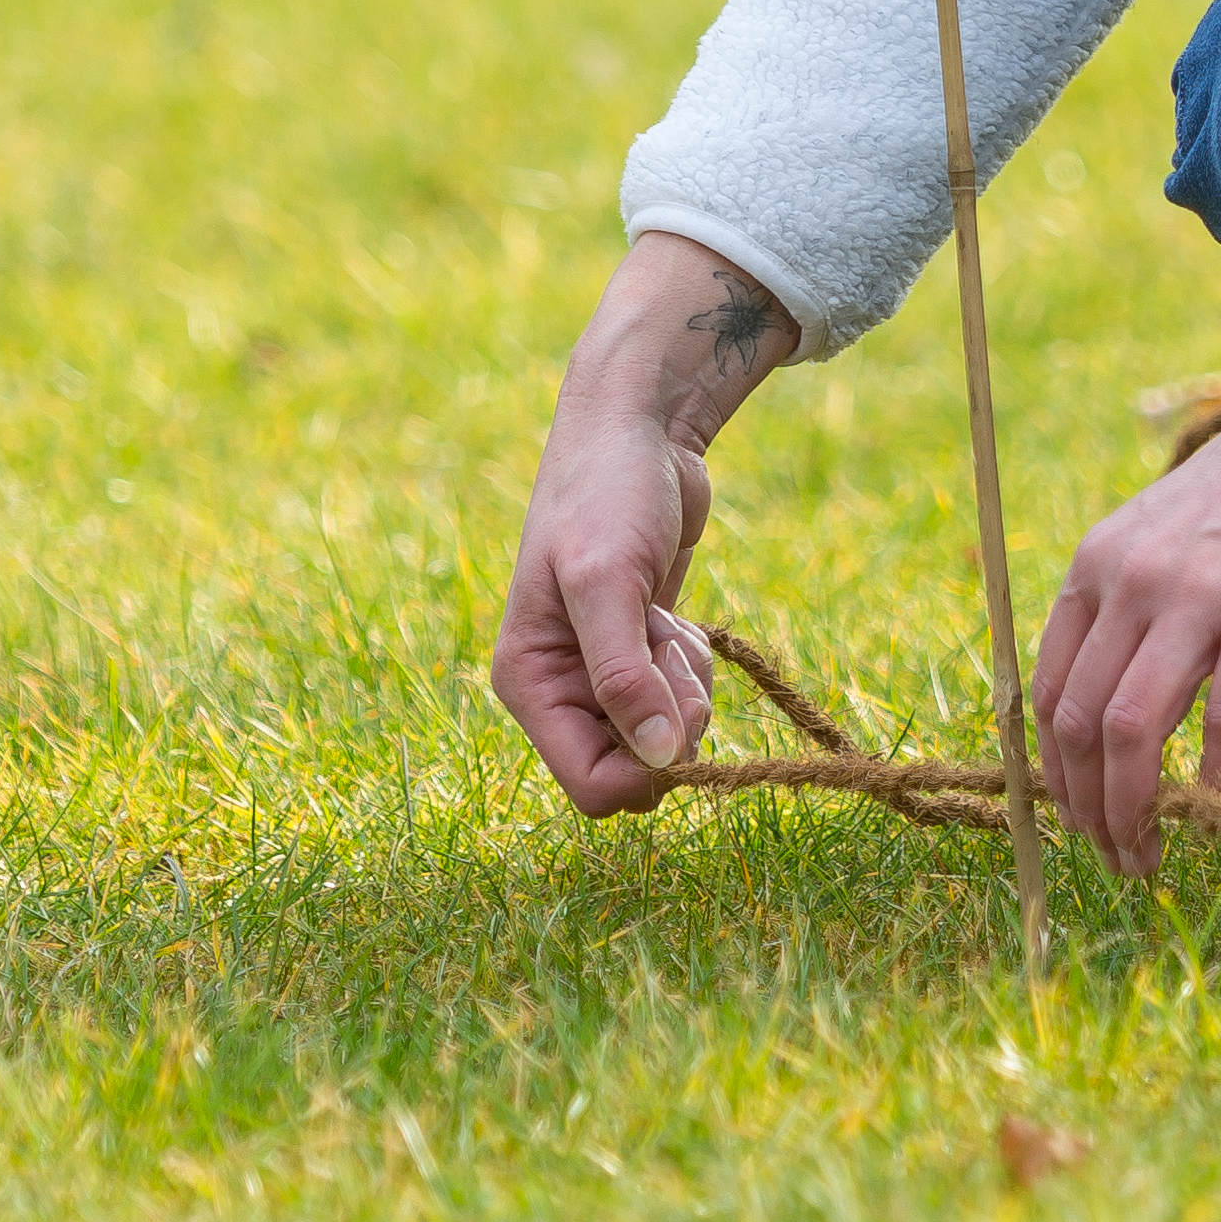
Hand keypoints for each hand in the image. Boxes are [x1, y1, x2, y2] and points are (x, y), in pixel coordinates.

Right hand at [492, 232, 790, 812]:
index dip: (649, 769)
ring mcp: (599, 676)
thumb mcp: (610, 582)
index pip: (594, 788)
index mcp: (529, 683)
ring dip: (686, 686)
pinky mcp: (636, 657)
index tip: (677, 709)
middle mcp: (559, 690)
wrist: (638, 433)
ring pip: (667, 738)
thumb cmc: (609, 496)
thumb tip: (660, 761)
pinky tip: (671, 616)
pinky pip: (680, 702)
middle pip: (638, 768)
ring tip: (664, 619)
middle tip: (668, 645)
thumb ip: (628, 676)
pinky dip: (690, 665)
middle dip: (674, 718)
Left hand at [1031, 154, 1220, 876]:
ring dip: (1136, 811)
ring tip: (1153, 857)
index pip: (1046, 693)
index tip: (1081, 822)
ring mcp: (1198, 590)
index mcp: (1097, 564)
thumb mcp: (1171, 536)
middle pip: (1079, 724)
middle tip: (1119, 861)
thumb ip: (1138, 607)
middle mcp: (1131, 577)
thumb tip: (1123, 711)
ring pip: (1133, 729)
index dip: (1055, 775)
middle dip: (1089, 811)